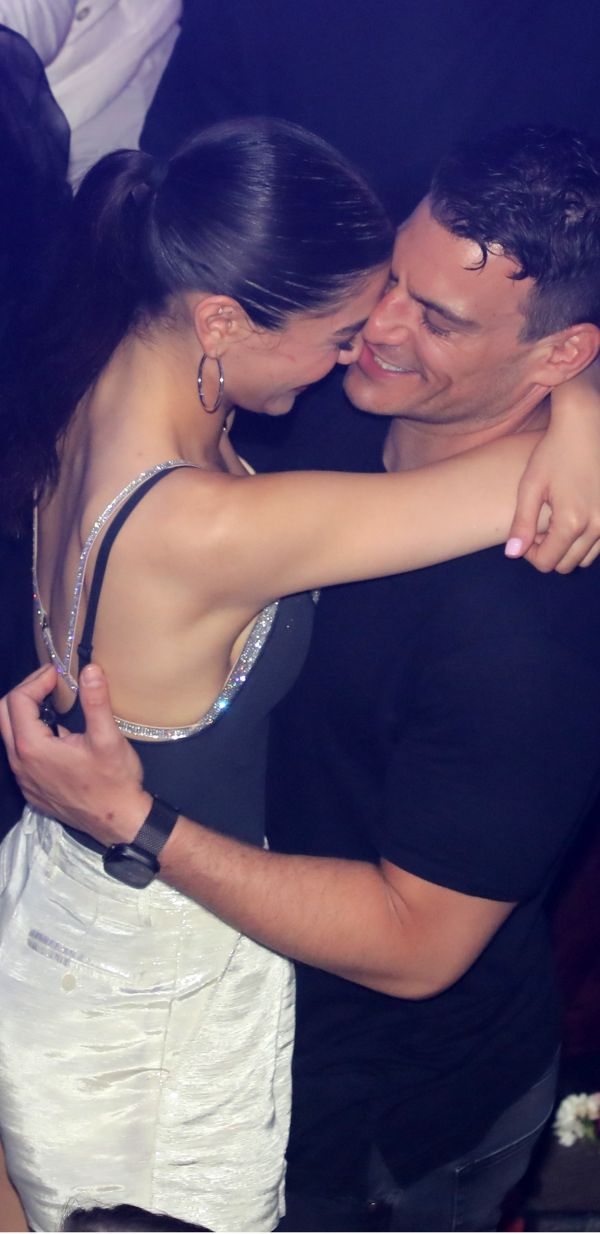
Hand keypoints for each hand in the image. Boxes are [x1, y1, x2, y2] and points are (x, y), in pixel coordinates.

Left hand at [0, 663, 148, 844]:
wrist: (119, 822)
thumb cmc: (114, 782)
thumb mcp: (107, 738)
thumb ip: (95, 702)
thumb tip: (90, 670)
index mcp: (33, 747)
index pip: (18, 700)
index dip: (37, 680)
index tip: (59, 674)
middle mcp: (20, 764)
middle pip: (4, 714)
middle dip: (26, 692)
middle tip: (51, 683)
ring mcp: (23, 779)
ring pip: (10, 735)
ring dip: (26, 714)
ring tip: (55, 705)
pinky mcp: (31, 789)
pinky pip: (19, 755)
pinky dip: (31, 735)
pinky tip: (57, 735)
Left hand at [505, 365, 599, 572]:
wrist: (587, 427)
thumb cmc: (554, 452)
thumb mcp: (531, 486)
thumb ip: (521, 523)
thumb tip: (512, 555)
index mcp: (572, 521)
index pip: (546, 562)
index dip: (530, 553)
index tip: (526, 534)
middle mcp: (597, 526)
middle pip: (566, 564)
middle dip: (548, 551)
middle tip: (539, 526)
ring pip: (585, 558)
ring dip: (567, 547)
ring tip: (556, 520)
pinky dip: (585, 540)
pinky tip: (574, 517)